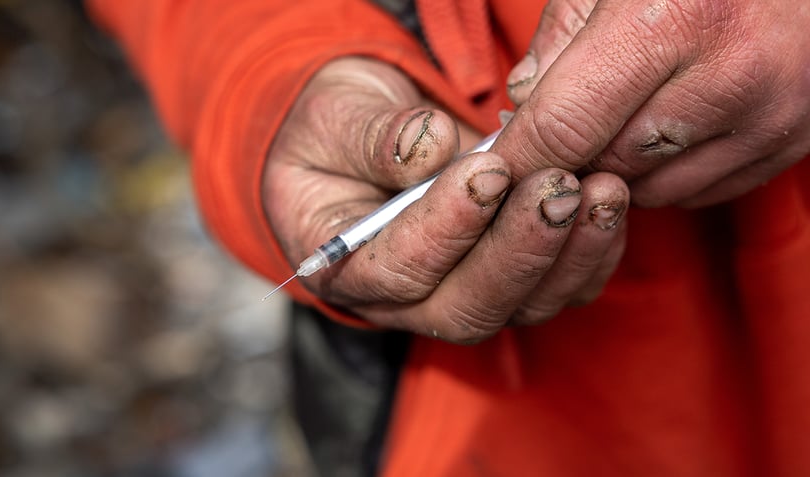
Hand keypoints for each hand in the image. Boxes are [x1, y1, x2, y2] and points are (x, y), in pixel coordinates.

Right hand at [263, 57, 628, 342]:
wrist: (367, 138)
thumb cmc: (339, 130)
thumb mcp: (335, 119)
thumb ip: (372, 137)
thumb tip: (430, 146)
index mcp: (347, 267)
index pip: (398, 270)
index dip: (446, 227)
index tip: (488, 170)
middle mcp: (406, 300)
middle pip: (468, 306)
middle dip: (519, 249)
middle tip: (558, 186)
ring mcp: (463, 294)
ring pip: (521, 305)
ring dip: (567, 253)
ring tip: (600, 189)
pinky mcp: (511, 281)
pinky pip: (559, 289)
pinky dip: (592, 253)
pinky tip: (610, 205)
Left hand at [500, 0, 809, 206]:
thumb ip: (562, 30)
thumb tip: (522, 100)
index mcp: (675, 16)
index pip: (565, 125)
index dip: (518, 158)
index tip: (493, 171)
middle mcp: (729, 75)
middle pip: (605, 164)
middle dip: (569, 156)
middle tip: (561, 126)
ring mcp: (770, 116)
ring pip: (651, 189)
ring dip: (619, 167)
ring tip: (623, 114)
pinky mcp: (794, 142)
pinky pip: (700, 190)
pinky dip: (668, 172)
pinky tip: (670, 125)